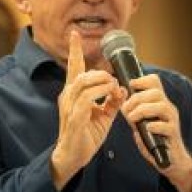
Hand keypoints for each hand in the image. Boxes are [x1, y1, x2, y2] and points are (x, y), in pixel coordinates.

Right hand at [50, 31, 122, 188]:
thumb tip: (123, 88)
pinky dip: (100, 95)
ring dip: (102, 82)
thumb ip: (112, 101)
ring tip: (112, 89)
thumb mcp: (103, 116)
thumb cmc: (85, 135)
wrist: (73, 158)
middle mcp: (68, 97)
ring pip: (83, 83)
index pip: (74, 68)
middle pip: (82, 74)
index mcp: (74, 94)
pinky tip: (109, 96)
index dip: (75, 51)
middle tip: (113, 82)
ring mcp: (69, 108)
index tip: (75, 34)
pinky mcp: (74, 119)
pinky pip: (86, 100)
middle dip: (100, 73)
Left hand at [120, 73, 191, 191]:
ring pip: (161, 106)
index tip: (130, 86)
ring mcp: (172, 120)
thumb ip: (133, 113)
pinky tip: (146, 129)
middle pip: (156, 92)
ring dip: (143, 110)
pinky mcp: (174, 133)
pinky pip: (166, 125)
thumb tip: (121, 103)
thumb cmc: (155, 141)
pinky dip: (154, 125)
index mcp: (159, 102)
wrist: (171, 161)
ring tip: (132, 119)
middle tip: (126, 110)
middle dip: (137, 99)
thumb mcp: (141, 124)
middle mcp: (168, 108)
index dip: (142, 80)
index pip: (155, 82)